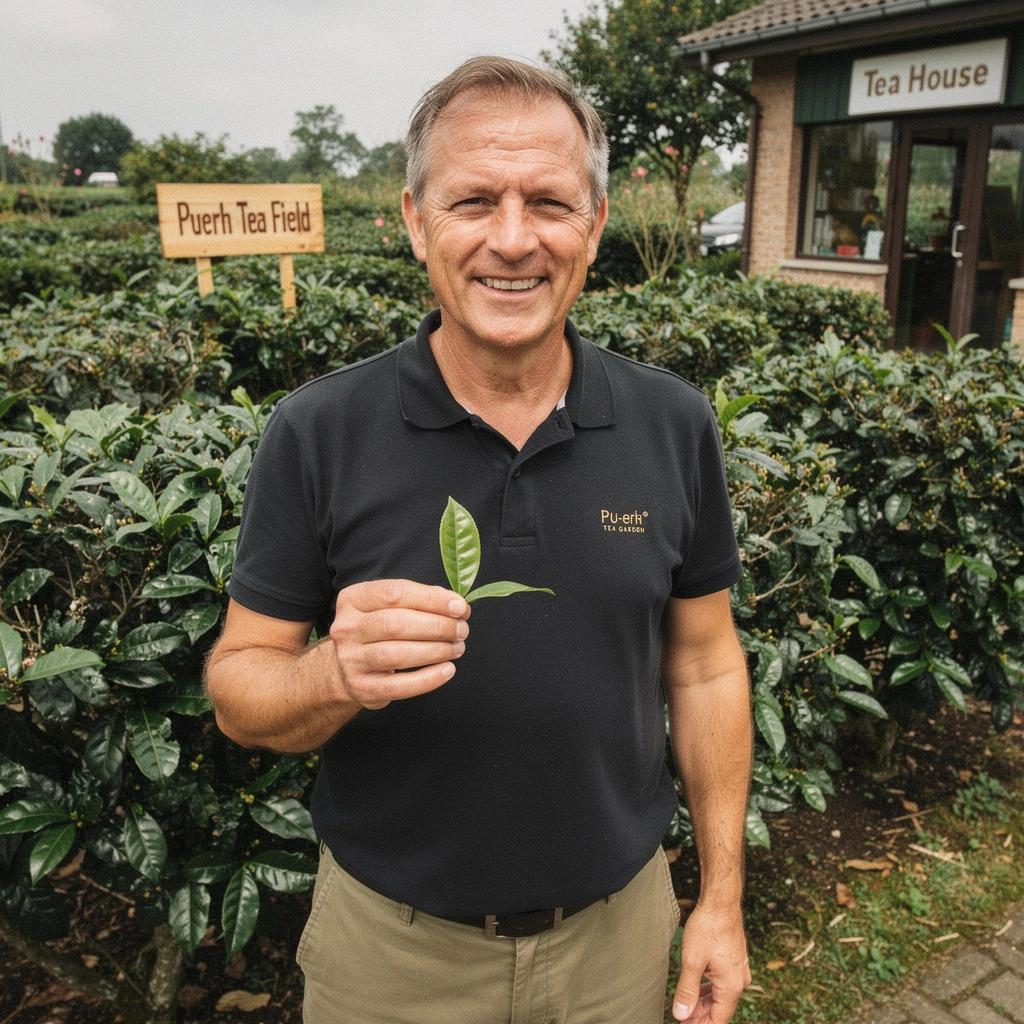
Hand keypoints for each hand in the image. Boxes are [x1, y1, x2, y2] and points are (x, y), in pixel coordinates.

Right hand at [328, 579, 469, 709]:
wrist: (347, 668)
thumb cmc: (378, 631)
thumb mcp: (389, 607)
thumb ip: (421, 600)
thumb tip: (456, 605)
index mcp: (354, 599)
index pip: (395, 593)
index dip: (431, 599)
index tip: (459, 606)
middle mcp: (347, 628)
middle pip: (397, 624)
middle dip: (438, 626)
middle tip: (461, 630)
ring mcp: (351, 659)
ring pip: (399, 654)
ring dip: (436, 650)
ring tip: (457, 648)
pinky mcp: (362, 687)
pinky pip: (399, 686)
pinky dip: (428, 679)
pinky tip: (447, 670)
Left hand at [672, 903, 750, 1022]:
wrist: (721, 903)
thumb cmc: (708, 928)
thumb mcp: (692, 961)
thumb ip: (687, 991)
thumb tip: (681, 1014)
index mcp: (732, 986)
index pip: (718, 1020)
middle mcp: (739, 981)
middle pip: (719, 1009)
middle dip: (700, 1015)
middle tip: (680, 1016)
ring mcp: (739, 971)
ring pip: (720, 996)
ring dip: (703, 1003)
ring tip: (685, 1005)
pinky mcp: (735, 961)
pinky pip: (722, 983)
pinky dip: (708, 989)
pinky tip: (696, 988)